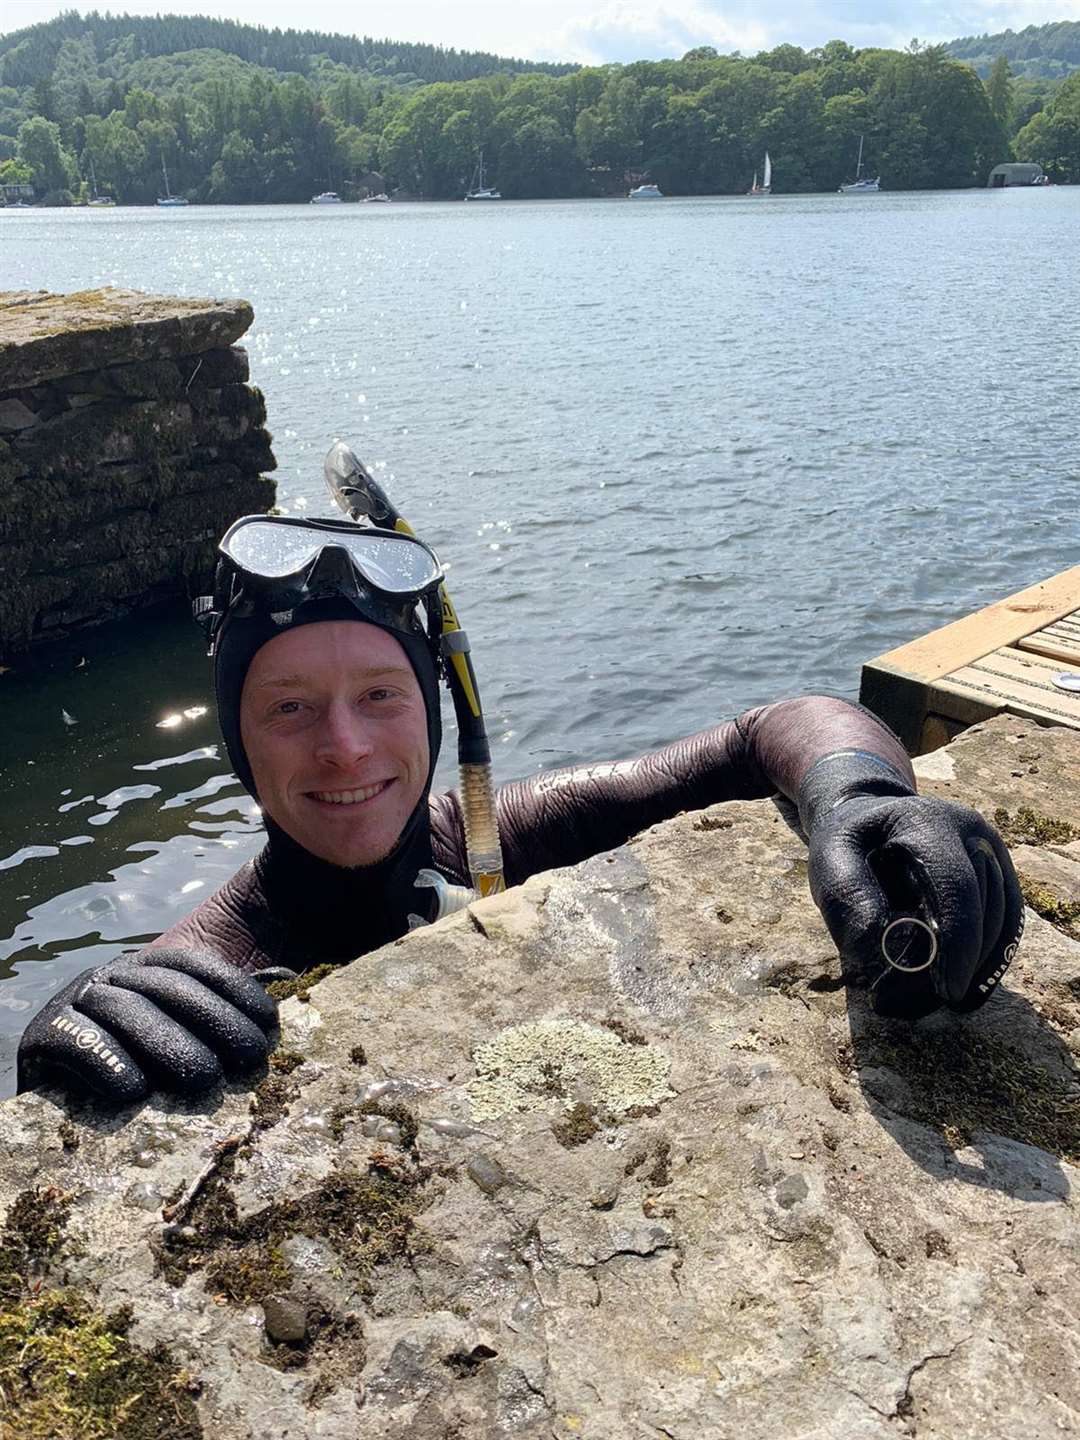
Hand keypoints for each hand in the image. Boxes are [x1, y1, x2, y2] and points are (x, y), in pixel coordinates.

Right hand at [16, 949, 295, 1101]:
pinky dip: (105, 1062)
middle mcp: (111, 974)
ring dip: (169, 1044)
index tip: (270, 1024)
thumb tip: (288, 982)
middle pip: (167, 988)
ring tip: (205, 1078)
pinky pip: (74, 1040)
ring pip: (126, 1011)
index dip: (236, 990)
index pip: (196, 965)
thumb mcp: (182, 1027)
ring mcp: (75, 1000)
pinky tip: (134, 1090)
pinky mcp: (42, 1034)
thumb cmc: (138, 1063)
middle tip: (250, 1059)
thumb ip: (224, 1007)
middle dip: (215, 1021)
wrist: (56, 1090)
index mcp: (147, 964)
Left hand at [807, 793, 1023, 1018]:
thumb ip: (848, 897)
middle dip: (964, 964)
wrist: (870, 814)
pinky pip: (1008, 921)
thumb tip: (877, 946)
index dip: (958, 942)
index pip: (957, 887)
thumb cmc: (848, 843)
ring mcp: (992, 848)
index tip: (947, 990)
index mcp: (927, 822)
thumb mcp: (830, 860)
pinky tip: (968, 986)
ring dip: (978, 966)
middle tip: (931, 1003)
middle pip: (984, 909)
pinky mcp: (1000, 869)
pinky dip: (991, 958)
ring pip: (1002, 920)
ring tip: (939, 998)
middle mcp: (970, 830)